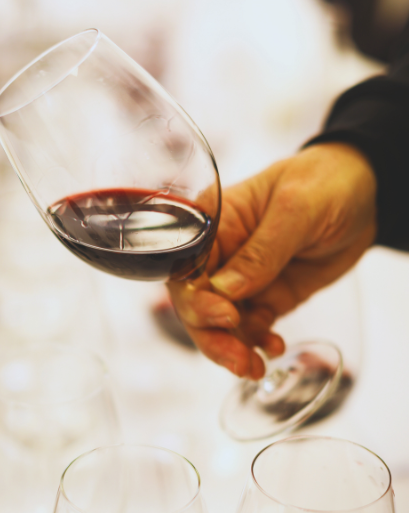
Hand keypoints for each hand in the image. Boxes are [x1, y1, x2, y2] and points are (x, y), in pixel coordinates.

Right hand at [167, 142, 376, 379]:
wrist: (364, 193)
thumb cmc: (325, 182)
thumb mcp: (296, 208)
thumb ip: (261, 250)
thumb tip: (225, 290)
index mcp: (211, 222)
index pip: (186, 266)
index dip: (195, 296)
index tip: (223, 316)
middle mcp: (217, 252)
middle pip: (194, 301)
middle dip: (211, 333)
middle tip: (237, 358)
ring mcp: (240, 278)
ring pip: (218, 322)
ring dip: (232, 348)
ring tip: (253, 368)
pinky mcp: (264, 296)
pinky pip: (248, 327)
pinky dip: (255, 343)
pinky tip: (272, 347)